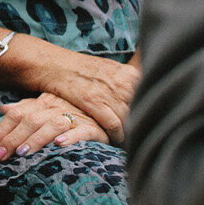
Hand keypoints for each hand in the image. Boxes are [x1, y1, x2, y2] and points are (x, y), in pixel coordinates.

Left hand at [0, 92, 104, 160]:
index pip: (17, 114)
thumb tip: (3, 109)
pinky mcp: (94, 129)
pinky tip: (59, 145)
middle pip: (30, 120)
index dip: (1, 130)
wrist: (107, 114)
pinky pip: (82, 132)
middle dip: (12, 139)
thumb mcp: (48, 108)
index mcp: (44, 102)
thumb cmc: (74, 114)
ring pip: (52, 125)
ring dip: (37, 139)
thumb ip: (27, 109)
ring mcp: (76, 117)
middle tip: (0, 156)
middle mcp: (57, 107)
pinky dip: (70, 138)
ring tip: (23, 153)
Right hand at [7, 41, 139, 140]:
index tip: (148, 120)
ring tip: (127, 138)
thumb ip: (127, 82)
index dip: (148, 111)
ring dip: (128, 131)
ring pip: (128, 119)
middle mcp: (122, 82)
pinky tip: (114, 139)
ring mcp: (108, 92)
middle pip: (140, 110)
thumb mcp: (110, 68)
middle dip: (139, 122)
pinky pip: (114, 125)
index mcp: (128, 73)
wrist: (55, 65)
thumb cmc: (82, 69)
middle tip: (138, 132)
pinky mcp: (95, 103)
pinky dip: (116, 134)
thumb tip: (142, 95)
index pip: (148, 97)